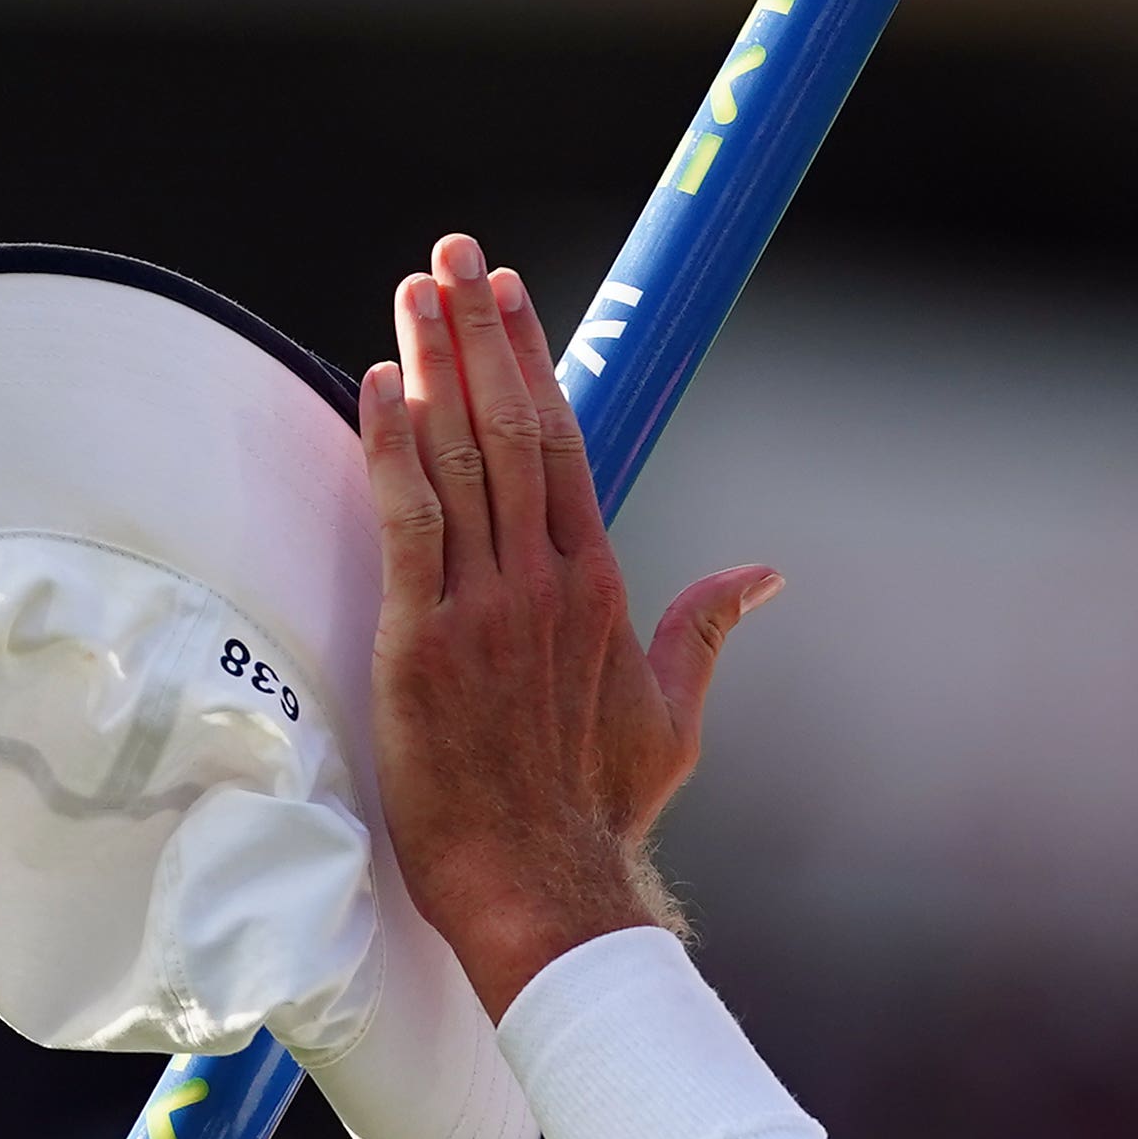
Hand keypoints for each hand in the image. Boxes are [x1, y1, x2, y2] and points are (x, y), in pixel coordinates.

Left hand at [362, 232, 779, 1012]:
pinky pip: (407, 520)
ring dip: (432, 364)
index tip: (506, 294)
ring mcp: (485, 606)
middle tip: (453, 255)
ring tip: (413, 290)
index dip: (529, 359)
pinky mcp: (424, 640)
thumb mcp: (671, 716)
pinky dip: (390, 447)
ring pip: (458, 455)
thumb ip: (706, 631)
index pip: (564, 442)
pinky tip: (375, 383)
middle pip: (511, 425)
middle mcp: (545, 579)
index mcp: (599, 585)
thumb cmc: (597, 809)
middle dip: (479, 332)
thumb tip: (762, 574)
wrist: (545, 883)